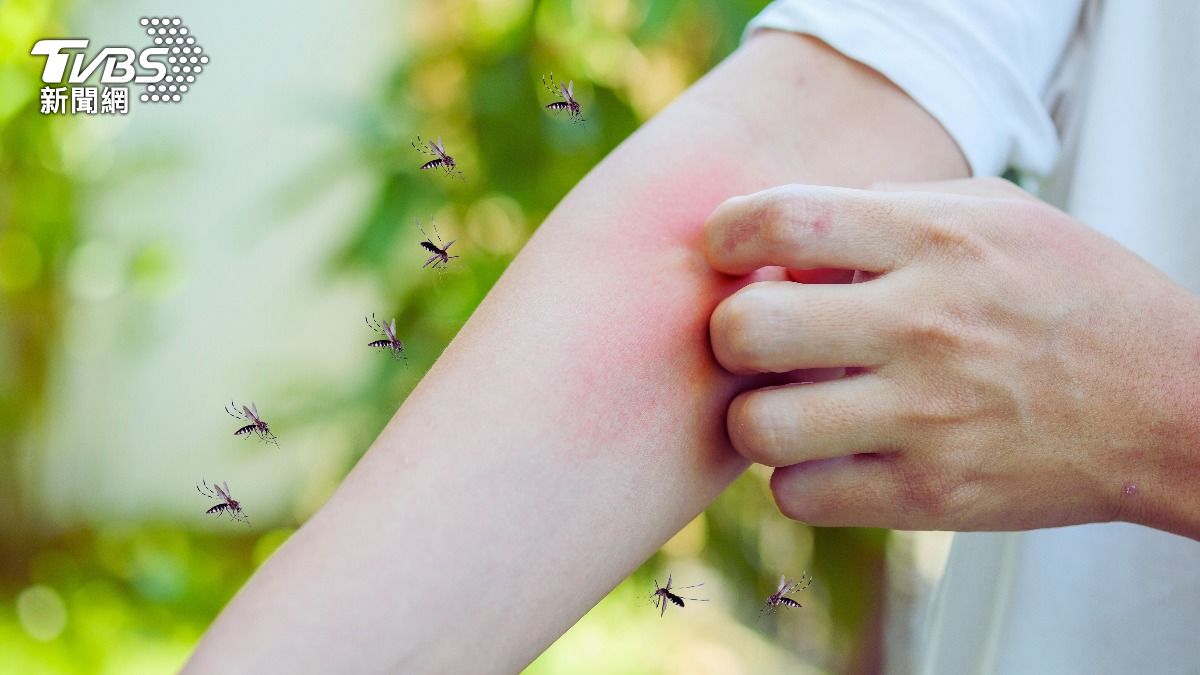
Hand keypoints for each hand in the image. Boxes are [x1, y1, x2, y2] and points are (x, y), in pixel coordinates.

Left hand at [704, 178, 1199, 535]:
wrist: (1173, 406)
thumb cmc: (1074, 295)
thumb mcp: (996, 215)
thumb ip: (889, 206)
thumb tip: (789, 236)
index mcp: (936, 239)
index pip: (784, 220)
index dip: (726, 233)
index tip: (729, 251)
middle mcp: (924, 325)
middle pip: (746, 329)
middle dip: (729, 333)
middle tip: (757, 340)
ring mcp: (927, 417)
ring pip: (759, 427)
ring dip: (756, 416)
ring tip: (790, 405)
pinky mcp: (931, 496)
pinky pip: (800, 496)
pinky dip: (798, 478)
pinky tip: (829, 455)